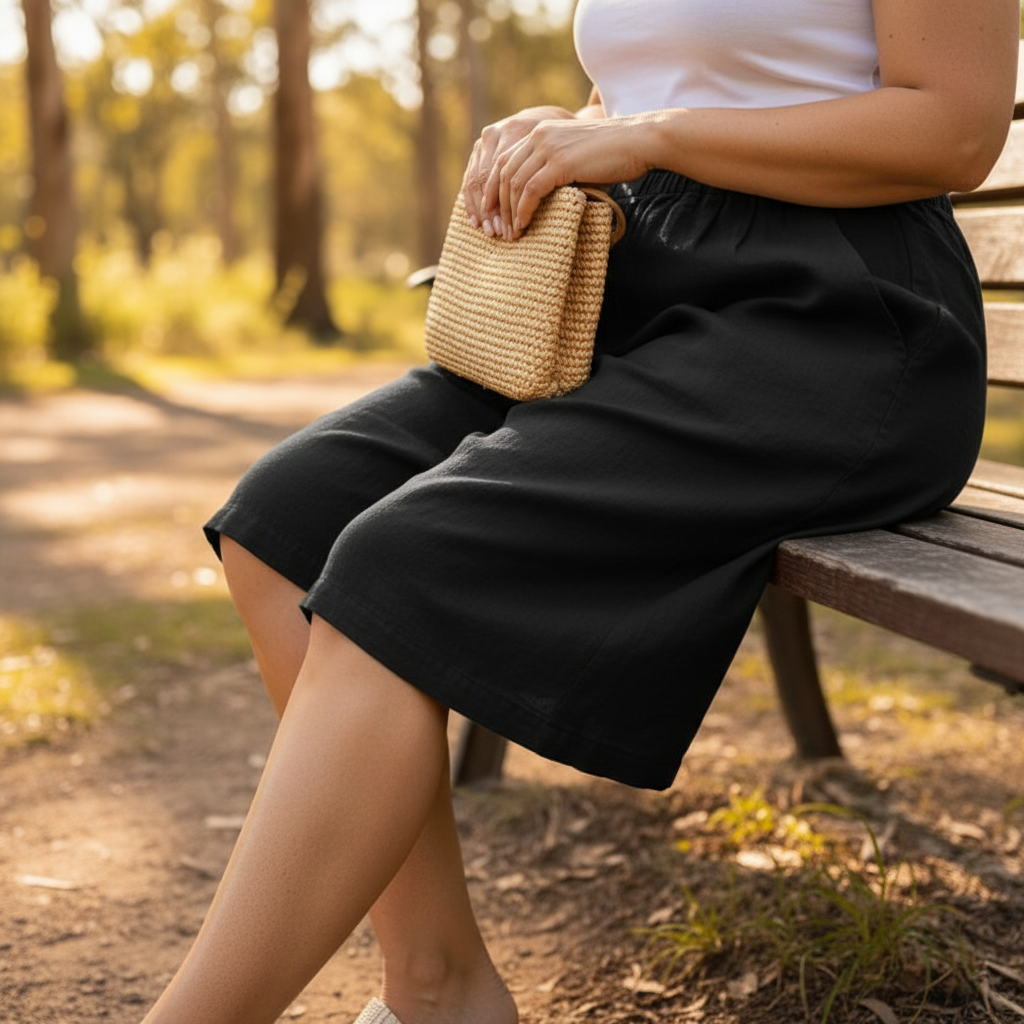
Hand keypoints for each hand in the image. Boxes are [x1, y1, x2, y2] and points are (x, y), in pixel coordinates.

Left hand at [484, 115, 657, 239]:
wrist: (639, 141)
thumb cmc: (613, 156)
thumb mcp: (575, 160)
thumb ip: (553, 173)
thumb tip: (538, 203)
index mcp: (540, 131)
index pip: (504, 161)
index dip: (493, 190)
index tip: (492, 213)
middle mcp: (539, 135)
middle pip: (502, 173)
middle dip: (496, 205)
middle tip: (497, 229)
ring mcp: (548, 147)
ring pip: (513, 184)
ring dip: (509, 212)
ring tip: (511, 234)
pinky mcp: (560, 162)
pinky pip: (530, 190)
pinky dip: (523, 211)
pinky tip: (524, 225)